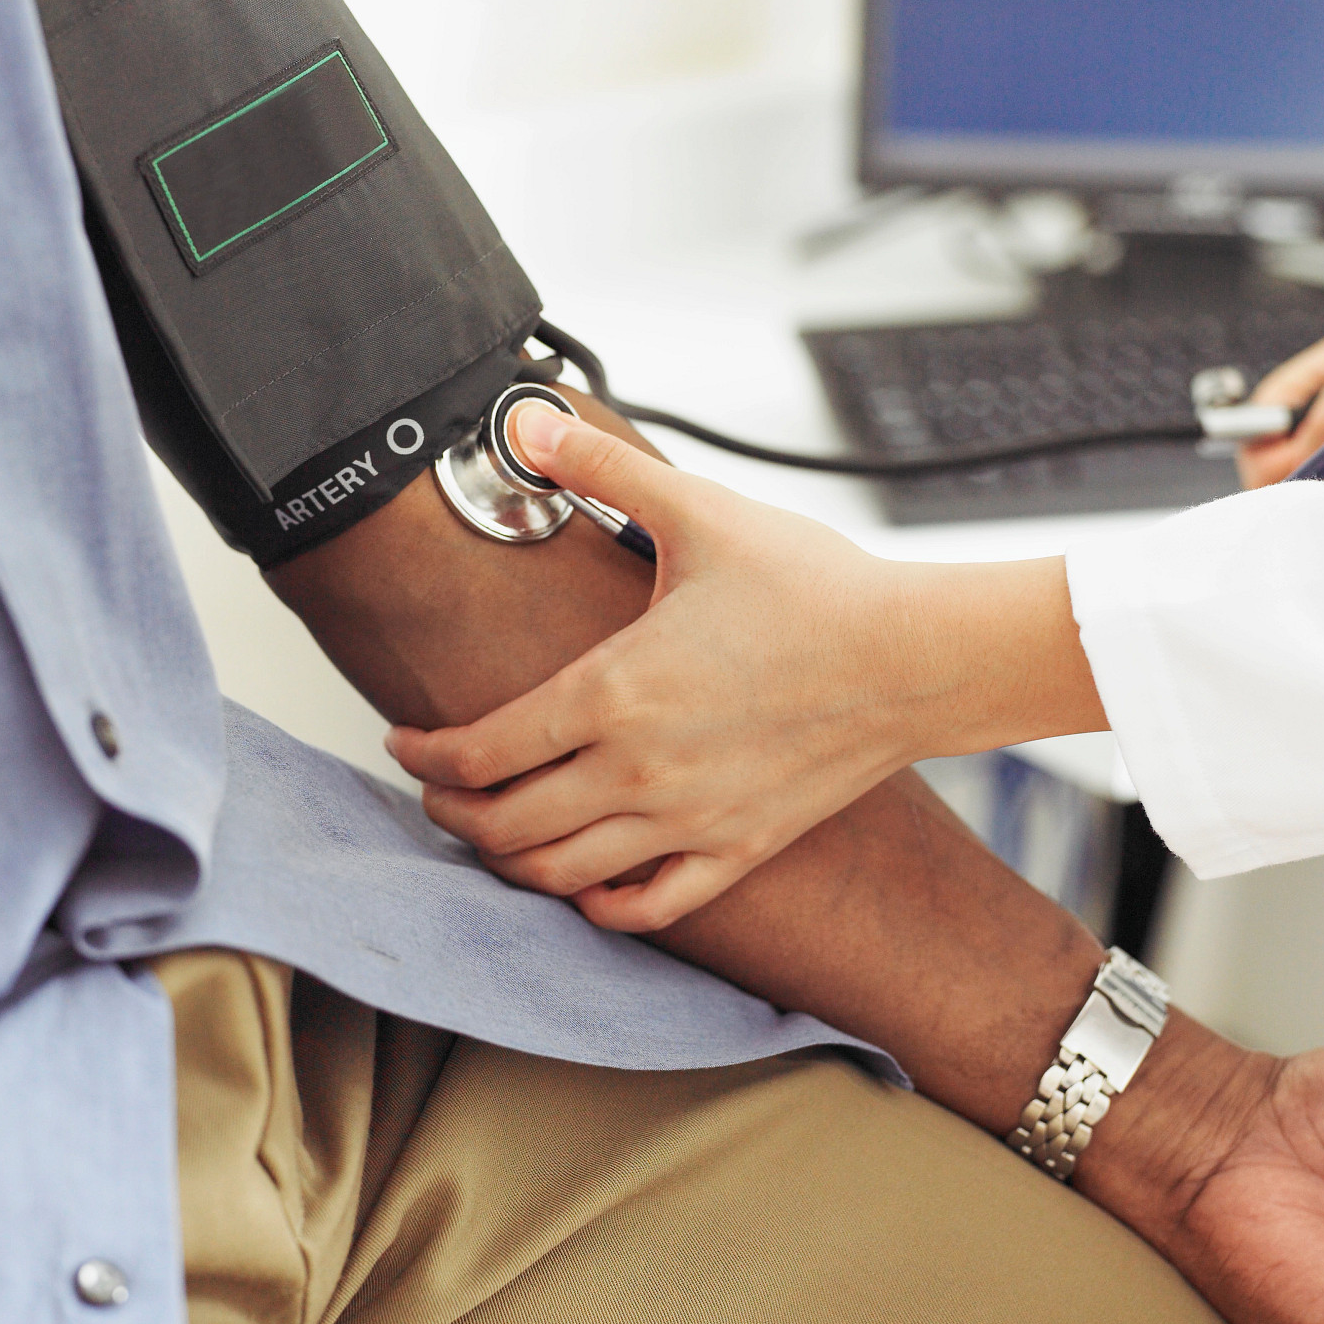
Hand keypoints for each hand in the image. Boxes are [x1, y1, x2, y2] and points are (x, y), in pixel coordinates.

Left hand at [385, 405, 1105, 931]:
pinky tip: (586, 886)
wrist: (916, 658)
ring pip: (562, 875)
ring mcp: (688, 822)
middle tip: (437, 788)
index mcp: (613, 693)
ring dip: (509, 860)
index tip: (406, 739)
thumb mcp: (698, 512)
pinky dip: (602, 906)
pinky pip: (650, 906)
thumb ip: (601, 465)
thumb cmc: (814, 588)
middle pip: (504, 825)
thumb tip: (529, 416)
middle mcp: (638, 773)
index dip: (424, 753)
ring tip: (493, 830)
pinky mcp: (737, 849)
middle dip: (452, 811)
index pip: (481, 749)